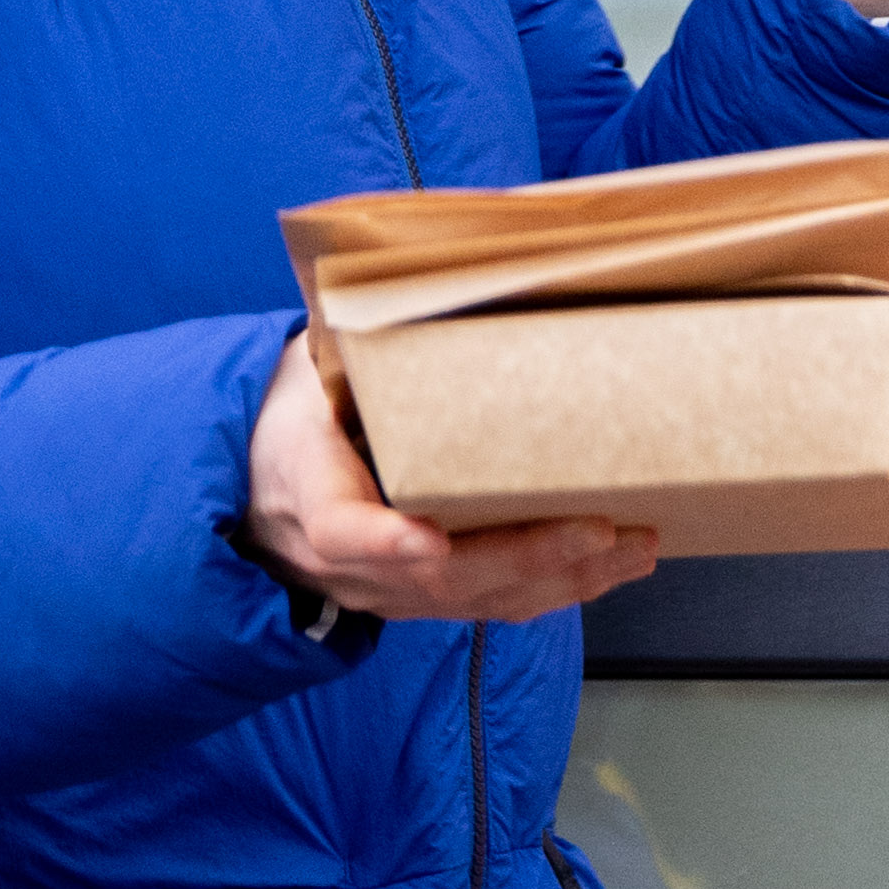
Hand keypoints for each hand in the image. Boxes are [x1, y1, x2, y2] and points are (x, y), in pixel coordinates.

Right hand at [242, 331, 655, 627]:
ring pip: (479, 601)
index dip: (386, 543)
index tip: (426, 540)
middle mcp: (350, 564)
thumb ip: (350, 346)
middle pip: (439, 577)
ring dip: (564, 578)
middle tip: (596, 528)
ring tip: (632, 548)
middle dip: (526, 555)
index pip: (340, 531)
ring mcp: (388, 593)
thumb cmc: (290, 424)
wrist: (255, 499)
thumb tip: (406, 282)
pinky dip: (557, 590)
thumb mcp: (302, 379)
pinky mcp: (421, 603)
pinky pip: (492, 606)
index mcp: (310, 497)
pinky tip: (607, 569)